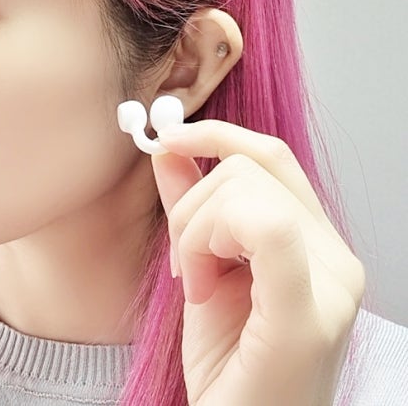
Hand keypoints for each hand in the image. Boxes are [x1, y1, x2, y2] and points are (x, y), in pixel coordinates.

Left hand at [151, 120, 364, 405]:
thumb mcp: (201, 269)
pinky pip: (266, 228)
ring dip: (195, 233)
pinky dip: (208, 244)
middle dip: (193, 204)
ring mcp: (331, 286)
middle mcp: (336, 258)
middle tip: (185, 263)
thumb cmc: (229, 367)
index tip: (167, 140)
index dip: (217, 135)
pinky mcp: (308, 316)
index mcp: (316, 244)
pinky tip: (202, 291)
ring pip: (244, 189)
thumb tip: (171, 148)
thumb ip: (191, 206)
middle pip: (251, 167)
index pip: (271, 155)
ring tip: (198, 287)